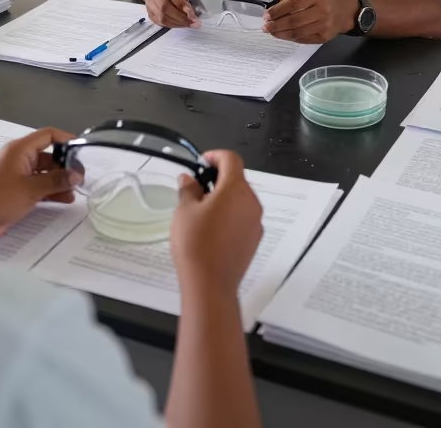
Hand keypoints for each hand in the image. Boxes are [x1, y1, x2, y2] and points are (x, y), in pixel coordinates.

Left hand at [0, 128, 80, 240]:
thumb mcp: (30, 188)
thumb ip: (56, 180)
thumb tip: (77, 175)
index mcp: (20, 150)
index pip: (48, 135)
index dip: (66, 139)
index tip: (82, 148)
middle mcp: (20, 158)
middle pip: (48, 155)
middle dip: (65, 165)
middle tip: (82, 176)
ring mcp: (18, 175)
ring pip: (45, 172)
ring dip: (59, 180)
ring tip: (76, 190)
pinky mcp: (17, 190)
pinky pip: (38, 185)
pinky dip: (50, 190)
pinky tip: (65, 199)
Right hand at [145, 0, 199, 28]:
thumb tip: (200, 0)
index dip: (181, 4)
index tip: (192, 13)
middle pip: (164, 7)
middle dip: (181, 17)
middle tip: (194, 23)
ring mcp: (149, 3)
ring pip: (161, 17)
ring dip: (177, 23)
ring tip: (190, 25)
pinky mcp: (149, 12)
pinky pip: (160, 22)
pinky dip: (172, 25)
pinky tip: (181, 24)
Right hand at [171, 151, 262, 294]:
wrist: (210, 284)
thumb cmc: (196, 243)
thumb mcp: (184, 210)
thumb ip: (188, 189)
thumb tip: (189, 179)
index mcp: (236, 189)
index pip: (231, 159)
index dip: (215, 156)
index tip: (200, 163)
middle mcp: (252, 202)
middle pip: (238, 179)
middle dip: (218, 178)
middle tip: (196, 189)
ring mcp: (256, 222)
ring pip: (241, 199)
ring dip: (225, 197)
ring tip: (202, 211)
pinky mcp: (254, 239)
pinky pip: (244, 217)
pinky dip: (231, 214)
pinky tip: (213, 229)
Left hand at [262, 0, 358, 43]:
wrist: (347, 12)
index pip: (293, 4)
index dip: (278, 10)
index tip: (266, 15)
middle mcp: (321, 11)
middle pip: (294, 20)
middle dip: (276, 25)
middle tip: (265, 26)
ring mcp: (324, 26)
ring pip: (297, 32)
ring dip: (281, 33)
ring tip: (271, 32)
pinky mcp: (324, 38)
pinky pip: (303, 40)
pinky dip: (290, 38)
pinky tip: (282, 35)